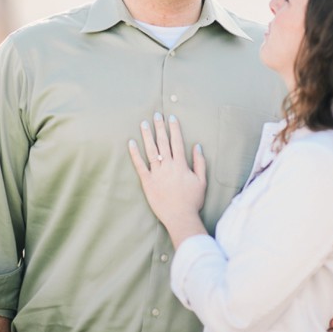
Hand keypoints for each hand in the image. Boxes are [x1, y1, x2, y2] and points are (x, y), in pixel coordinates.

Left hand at [128, 113, 206, 243]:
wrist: (180, 217)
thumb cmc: (192, 200)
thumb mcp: (201, 181)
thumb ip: (199, 163)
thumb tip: (197, 147)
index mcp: (181, 165)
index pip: (177, 142)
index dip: (174, 129)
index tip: (171, 118)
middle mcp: (168, 166)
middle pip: (163, 143)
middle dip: (159, 127)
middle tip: (156, 115)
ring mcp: (156, 173)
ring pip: (150, 151)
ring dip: (147, 136)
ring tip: (143, 124)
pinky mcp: (147, 182)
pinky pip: (139, 165)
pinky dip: (134, 154)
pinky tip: (131, 143)